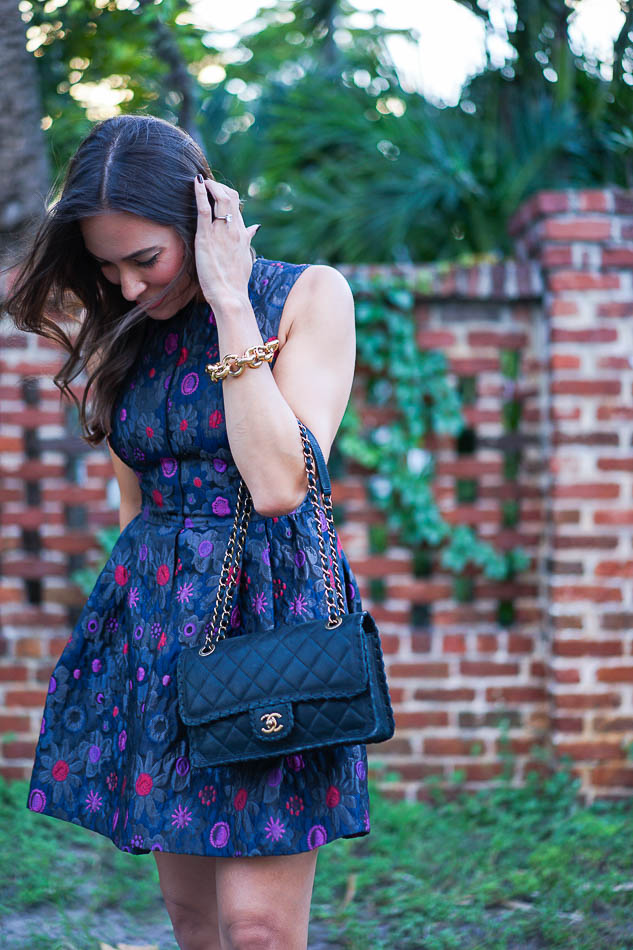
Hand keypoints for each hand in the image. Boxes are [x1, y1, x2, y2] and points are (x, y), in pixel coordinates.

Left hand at [193, 176, 258, 312]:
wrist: (230, 296)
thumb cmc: (236, 282)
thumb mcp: (246, 257)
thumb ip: (248, 239)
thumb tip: (255, 227)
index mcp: (242, 233)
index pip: (237, 205)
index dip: (226, 194)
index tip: (216, 192)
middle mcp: (234, 229)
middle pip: (230, 197)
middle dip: (219, 186)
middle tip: (207, 184)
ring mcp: (221, 232)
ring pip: (220, 198)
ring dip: (211, 186)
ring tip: (201, 181)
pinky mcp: (206, 237)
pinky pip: (204, 210)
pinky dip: (200, 193)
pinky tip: (196, 182)